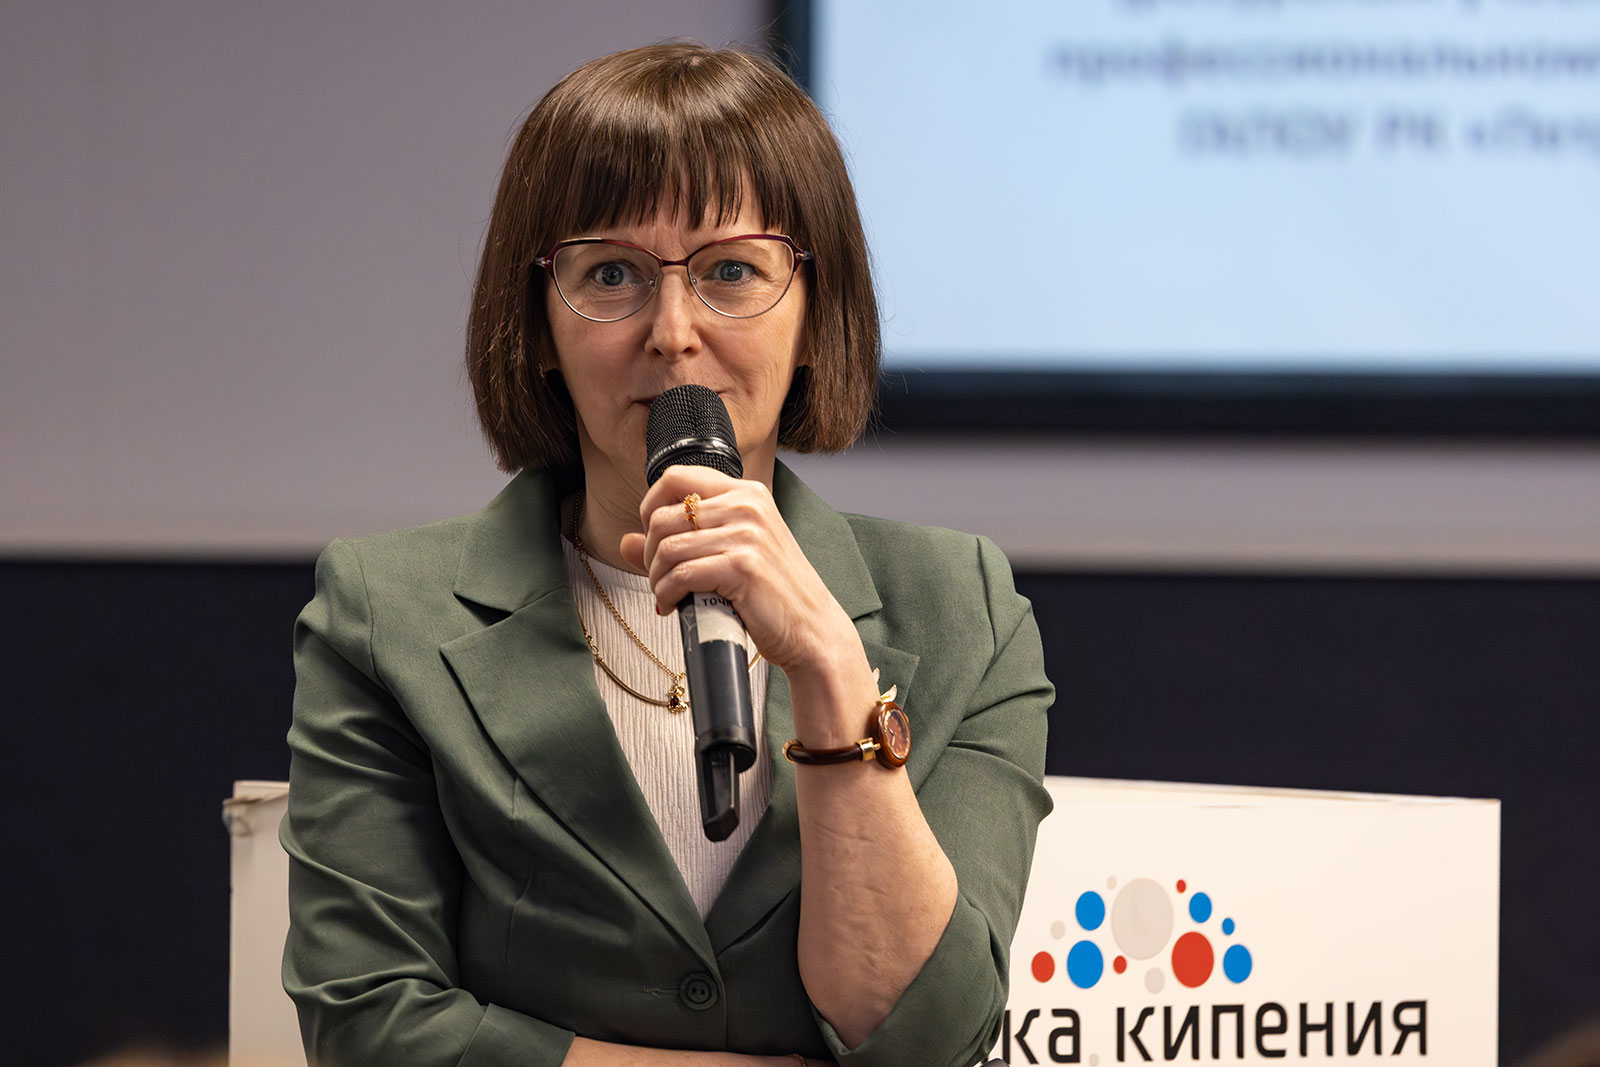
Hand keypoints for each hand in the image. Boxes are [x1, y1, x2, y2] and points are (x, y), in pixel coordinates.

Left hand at [617, 465, 862, 685]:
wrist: (812, 628)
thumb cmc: (773, 592)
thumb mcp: (729, 554)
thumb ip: (679, 542)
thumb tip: (626, 542)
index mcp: (746, 493)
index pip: (676, 477)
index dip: (650, 506)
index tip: (653, 537)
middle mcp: (747, 506)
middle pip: (663, 515)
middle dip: (649, 553)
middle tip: (658, 577)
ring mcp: (747, 535)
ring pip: (667, 548)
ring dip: (656, 578)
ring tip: (665, 594)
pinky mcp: (743, 567)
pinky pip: (681, 574)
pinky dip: (667, 593)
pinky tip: (673, 605)